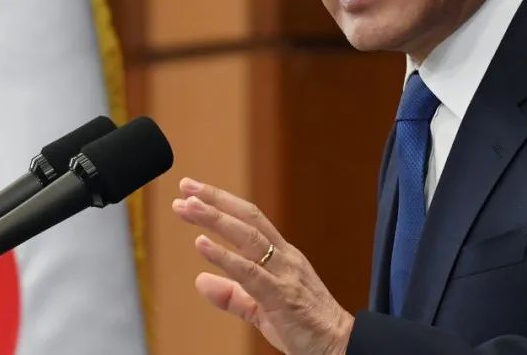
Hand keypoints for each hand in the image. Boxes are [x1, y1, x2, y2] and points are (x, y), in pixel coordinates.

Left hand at [172, 177, 353, 354]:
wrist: (340, 347)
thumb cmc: (306, 327)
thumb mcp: (262, 308)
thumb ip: (232, 294)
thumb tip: (201, 280)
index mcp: (282, 256)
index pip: (250, 219)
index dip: (221, 202)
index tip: (193, 191)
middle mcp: (285, 258)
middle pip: (248, 218)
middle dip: (215, 200)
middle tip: (186, 187)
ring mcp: (285, 274)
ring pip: (248, 237)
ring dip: (216, 219)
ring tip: (189, 206)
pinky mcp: (281, 296)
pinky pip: (249, 272)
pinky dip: (224, 256)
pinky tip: (202, 244)